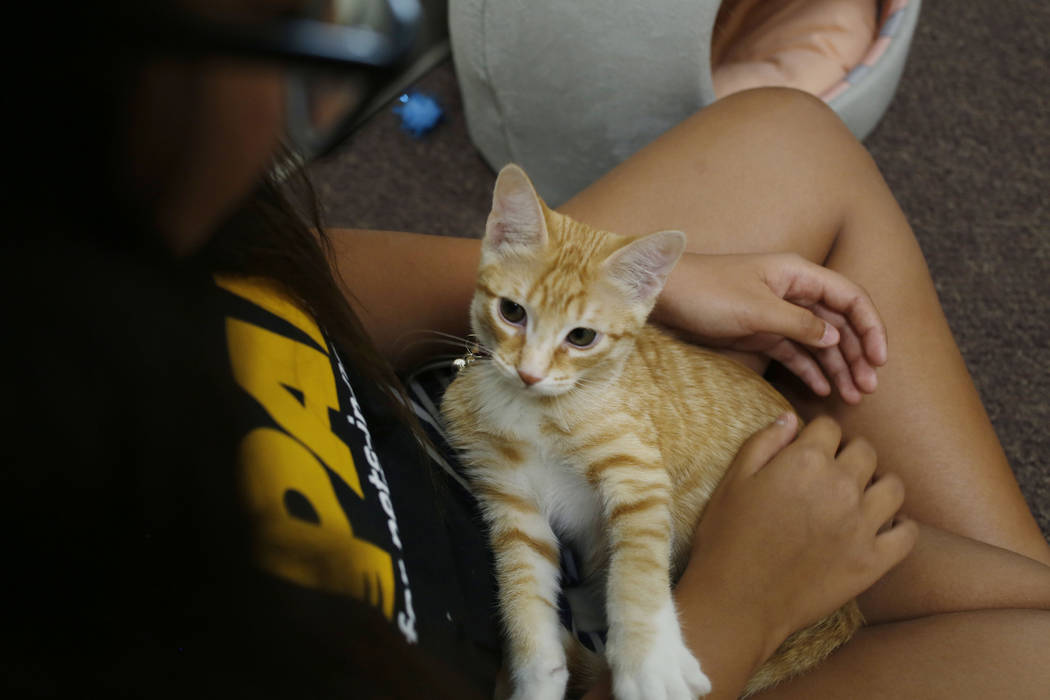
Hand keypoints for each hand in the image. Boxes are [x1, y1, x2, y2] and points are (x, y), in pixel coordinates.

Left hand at [655, 252, 886, 403]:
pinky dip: (810, 370)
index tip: (880, 359)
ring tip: (853, 398)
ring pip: (820, 342)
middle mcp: (794, 292)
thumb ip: (799, 324)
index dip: (871, 327)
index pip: (850, 297)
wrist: (663, 296)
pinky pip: (794, 352)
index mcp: (798, 274)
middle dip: (858, 355)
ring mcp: (778, 313)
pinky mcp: (760, 332)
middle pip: (840, 323)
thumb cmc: (707, 292)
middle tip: (869, 388)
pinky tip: (823, 391)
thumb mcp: (756, 310)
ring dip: (838, 368)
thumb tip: (835, 339)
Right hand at [678, 414, 916, 661]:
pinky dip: (900, 526)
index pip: (829, 427)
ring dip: (877, 484)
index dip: (817, 434)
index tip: (809, 446)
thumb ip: (764, 442)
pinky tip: (882, 525)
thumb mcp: (733, 480)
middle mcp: (841, 486)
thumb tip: (791, 418)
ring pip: (893, 486)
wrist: (737, 600)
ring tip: (860, 494)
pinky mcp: (873, 561)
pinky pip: (907, 533)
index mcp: (805, 462)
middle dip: (848, 454)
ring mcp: (862, 525)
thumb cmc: (727, 538)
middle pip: (865, 451)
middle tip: (831, 471)